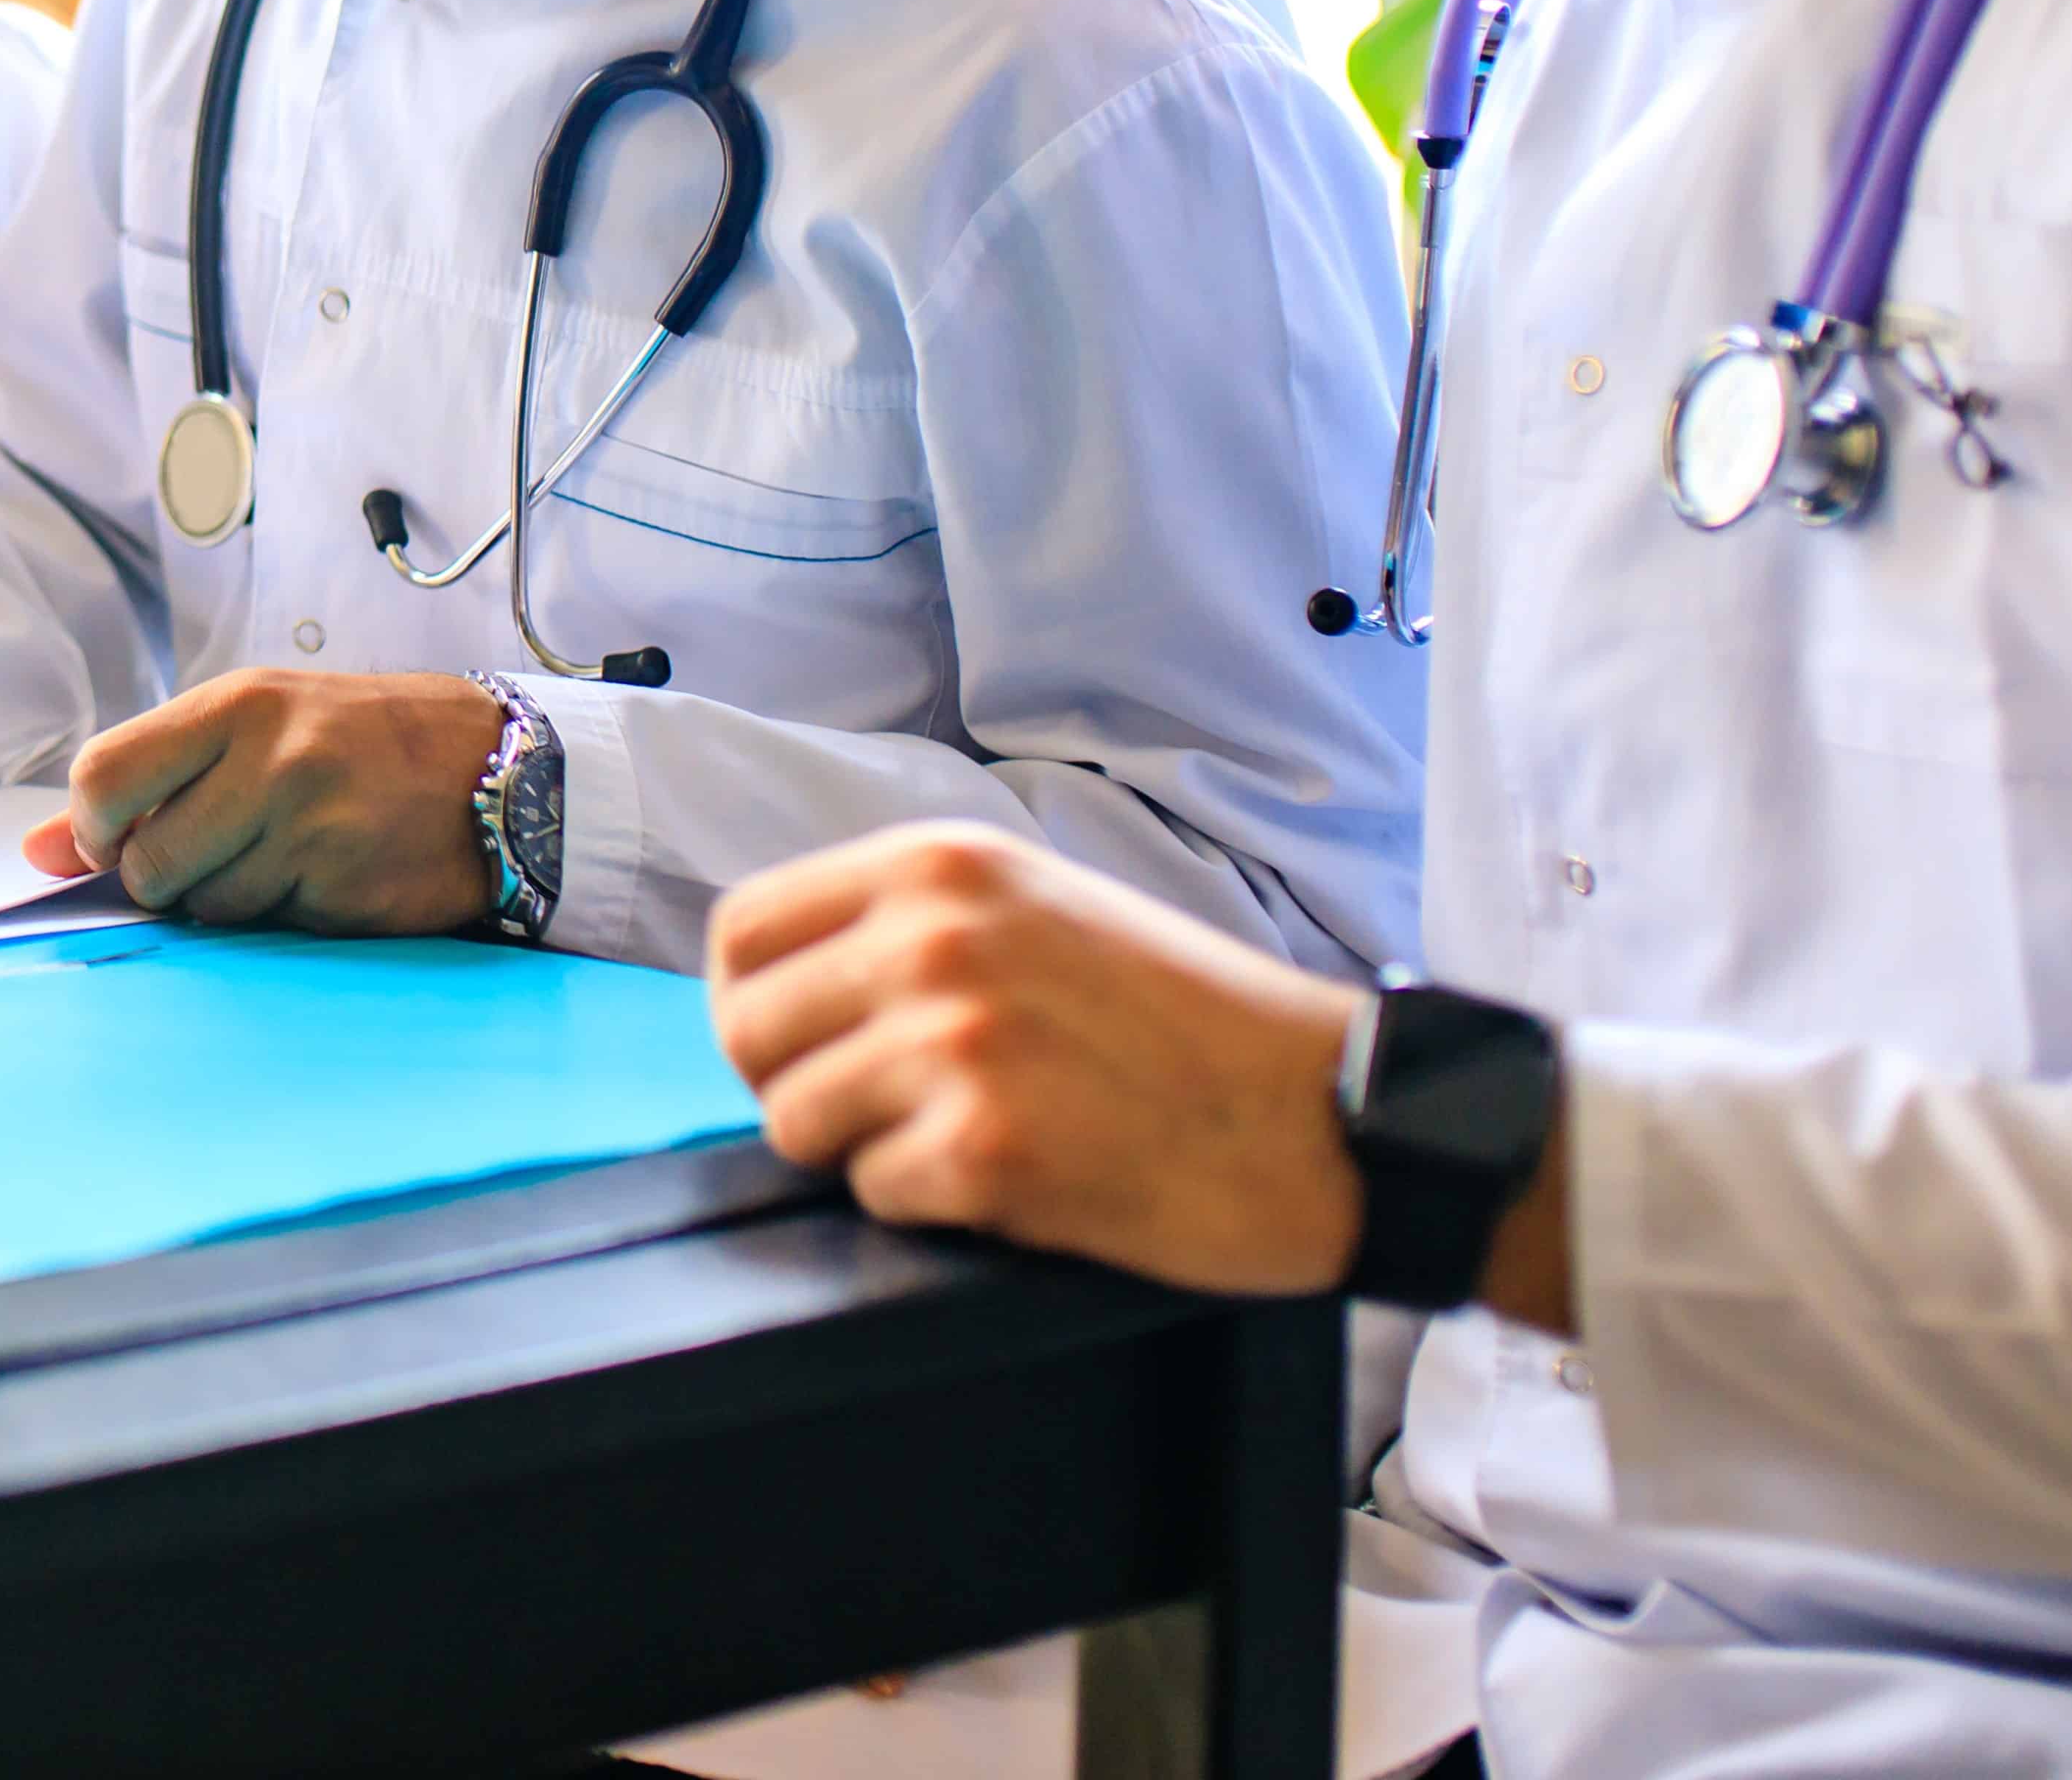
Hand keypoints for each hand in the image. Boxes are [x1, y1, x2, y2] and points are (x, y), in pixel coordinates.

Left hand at [19, 666, 500, 933]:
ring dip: (231, 899)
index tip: (118, 839)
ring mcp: (314, 829)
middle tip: (218, 850)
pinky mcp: (349, 891)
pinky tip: (328, 875)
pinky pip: (272, 931)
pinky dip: (287, 916)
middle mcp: (272, 761)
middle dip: (164, 878)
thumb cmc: (356, 742)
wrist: (497, 768)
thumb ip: (144, 780)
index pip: (103, 776)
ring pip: (208, 908)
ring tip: (287, 853)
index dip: (92, 828)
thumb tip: (34, 852)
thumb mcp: (251, 728)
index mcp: (236, 706)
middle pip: (147, 862)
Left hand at [703, 823, 1364, 1295]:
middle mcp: (932, 938)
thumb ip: (910, 927)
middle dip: (802, 1085)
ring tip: (971, 1137)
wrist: (1329, 1115)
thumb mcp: (1038, 912)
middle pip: (749, 1034)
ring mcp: (954, 1040)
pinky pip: (876, 1194)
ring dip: (869, 1151)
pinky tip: (1020, 1178)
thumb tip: (782, 983)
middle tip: (891, 1110)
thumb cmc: (1191, 1025)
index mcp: (939, 866)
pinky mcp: (984, 1148)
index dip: (755, 1004)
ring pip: (797, 1122)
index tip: (797, 1043)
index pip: (741, 933)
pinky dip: (935, 1206)